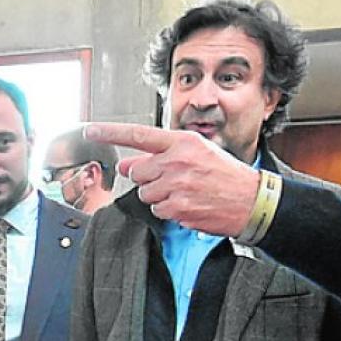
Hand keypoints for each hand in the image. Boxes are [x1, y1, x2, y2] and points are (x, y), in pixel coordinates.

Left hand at [84, 122, 261, 237]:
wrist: (251, 200)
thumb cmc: (225, 174)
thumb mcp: (197, 153)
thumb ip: (160, 155)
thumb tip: (126, 164)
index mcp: (182, 141)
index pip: (138, 135)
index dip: (110, 133)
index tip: (90, 130)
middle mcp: (176, 161)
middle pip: (137, 172)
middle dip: (148, 178)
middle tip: (171, 180)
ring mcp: (176, 186)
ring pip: (146, 193)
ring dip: (159, 195)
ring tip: (185, 192)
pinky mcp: (178, 208)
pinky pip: (158, 210)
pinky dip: (169, 210)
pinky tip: (188, 204)